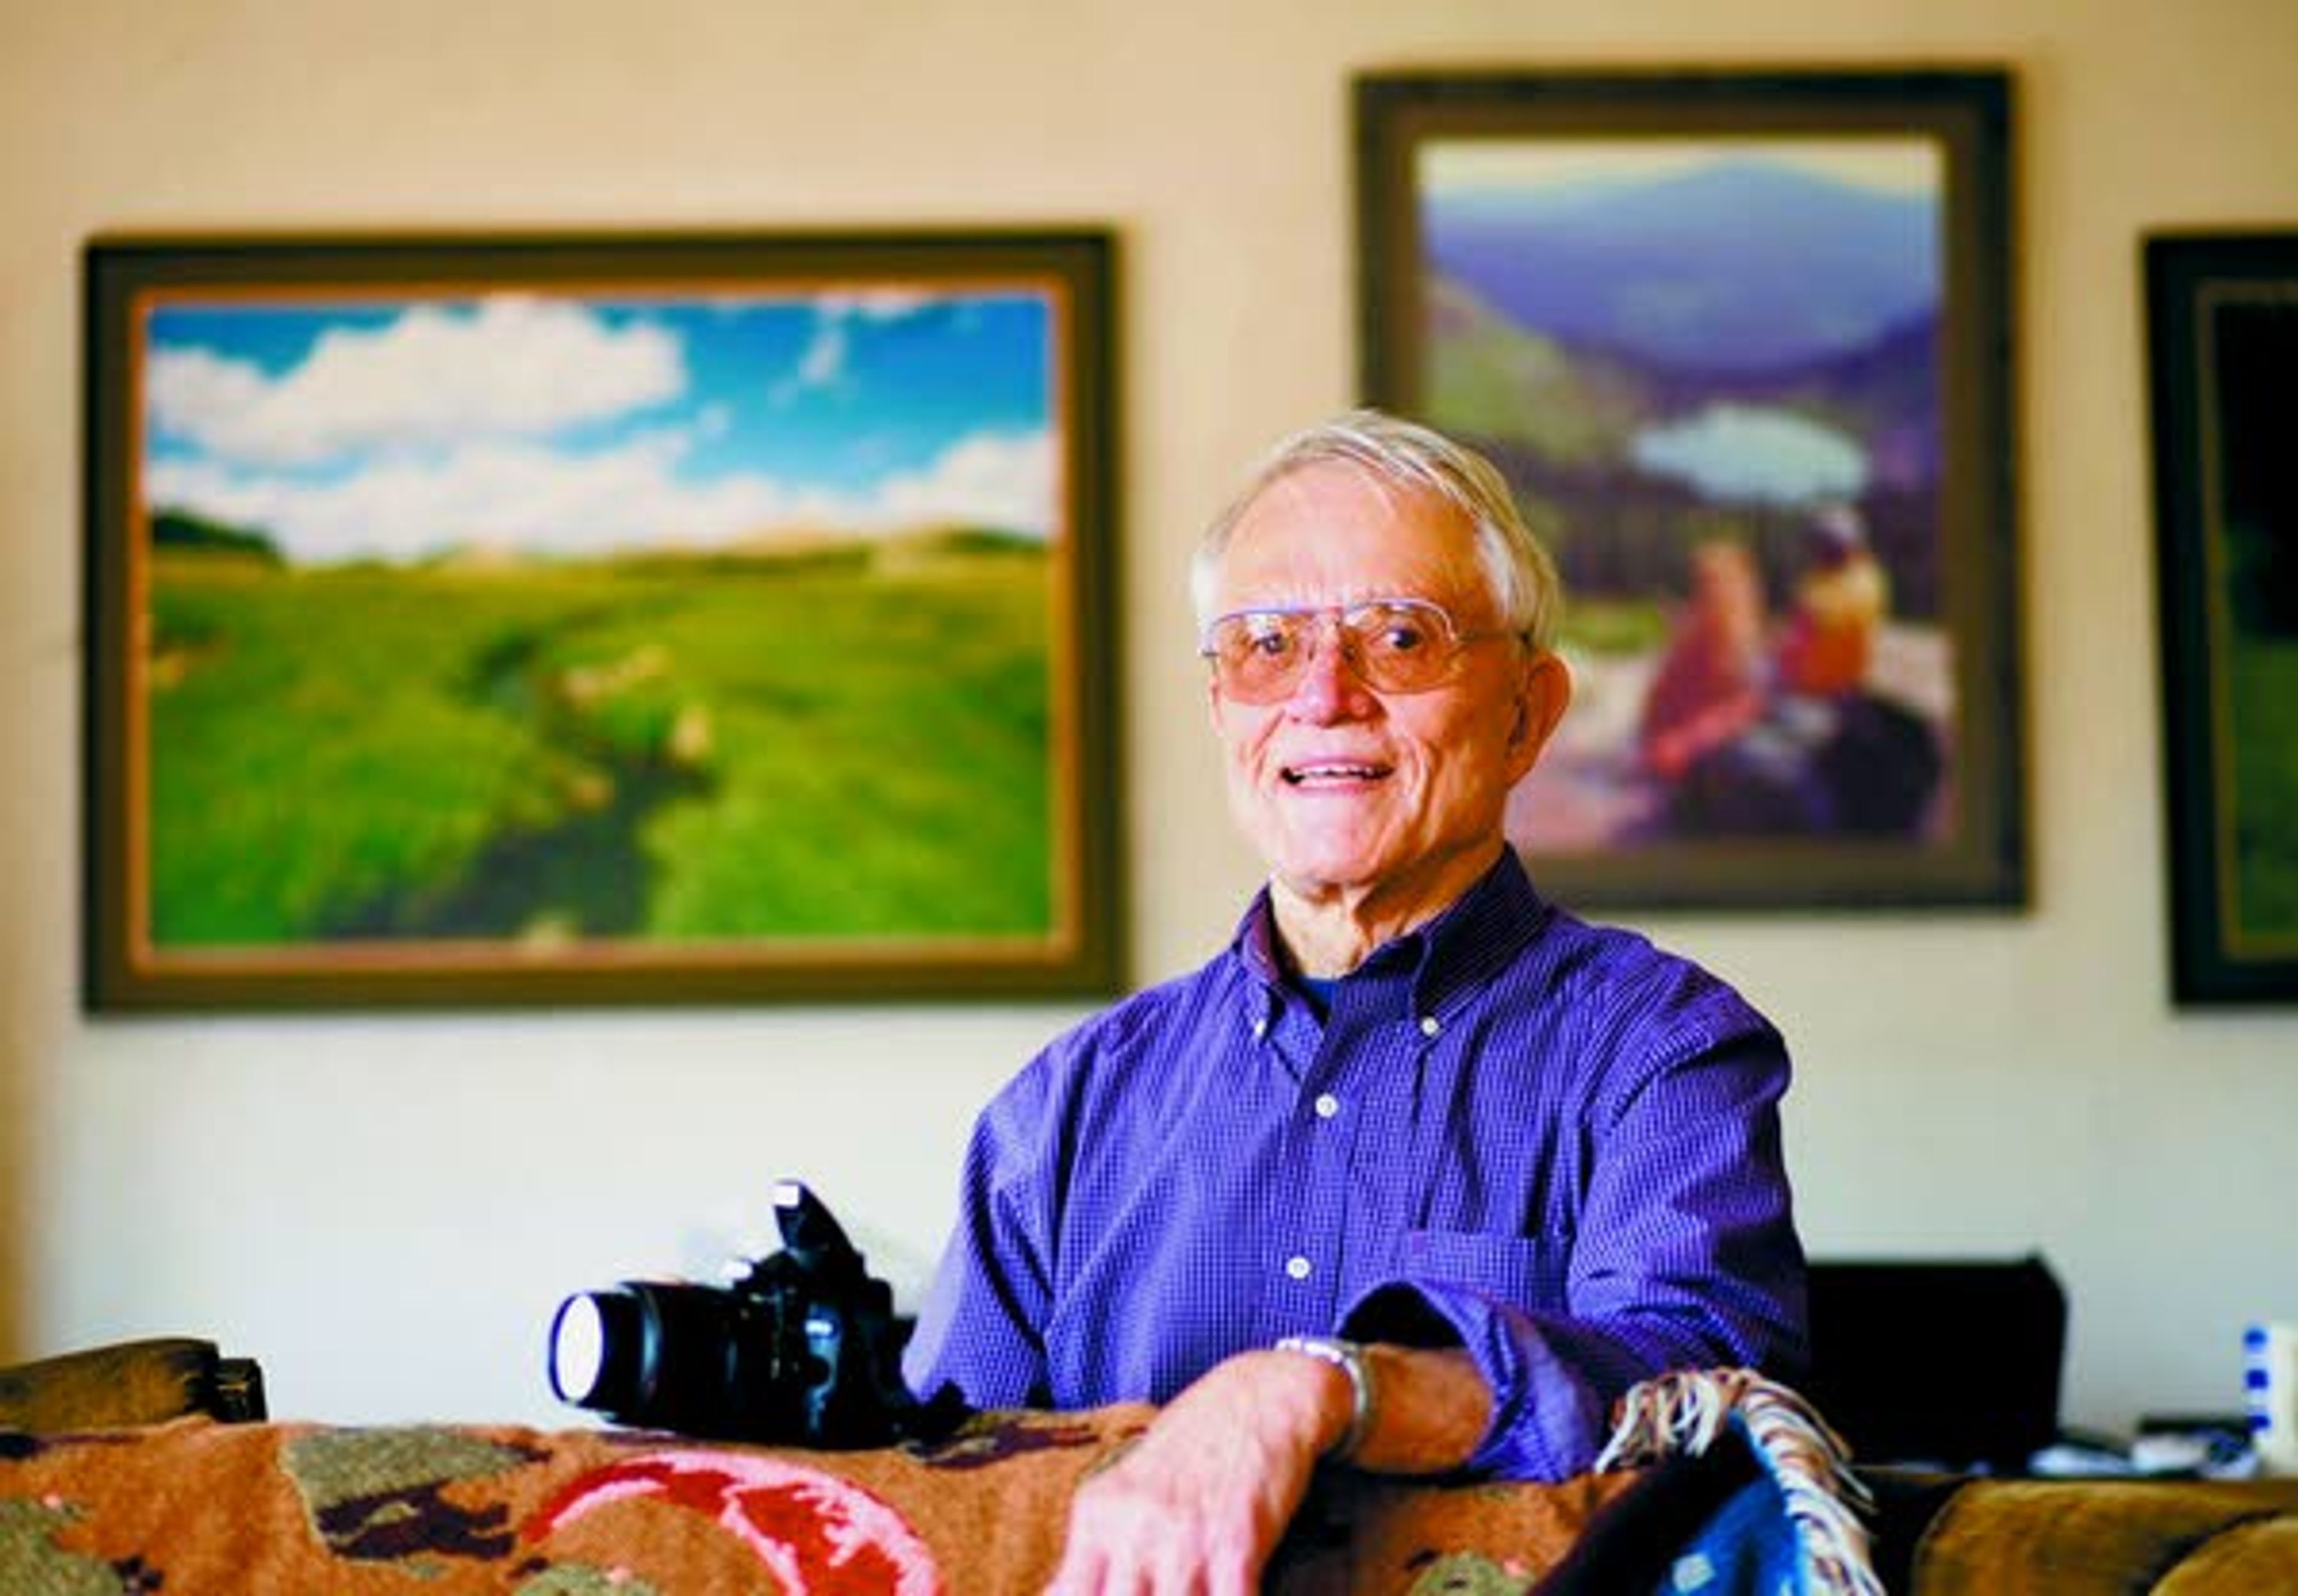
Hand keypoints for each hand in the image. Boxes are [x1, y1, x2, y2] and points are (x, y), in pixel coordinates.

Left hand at [1044, 1350, 1343, 1594]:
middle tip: (1154, 1593)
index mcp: (1098, 1512)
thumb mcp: (1127, 1486)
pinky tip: (1234, 1591)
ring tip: (1192, 1590)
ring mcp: (1183, 1537)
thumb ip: (1096, 1546)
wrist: (1261, 1396)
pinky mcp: (1237, 1545)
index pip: (1066, 1594)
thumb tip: (1057, 1594)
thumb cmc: (1193, 1446)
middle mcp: (1133, 1526)